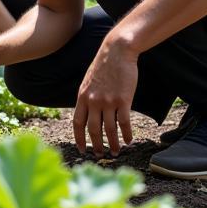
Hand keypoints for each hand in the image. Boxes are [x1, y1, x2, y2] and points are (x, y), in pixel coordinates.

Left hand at [72, 39, 138, 156]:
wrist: (116, 52)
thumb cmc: (103, 66)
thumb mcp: (88, 82)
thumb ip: (86, 98)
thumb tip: (86, 114)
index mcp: (82, 97)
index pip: (77, 123)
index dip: (79, 138)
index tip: (81, 150)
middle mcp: (93, 101)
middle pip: (92, 130)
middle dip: (96, 145)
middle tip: (100, 155)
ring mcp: (108, 101)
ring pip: (109, 129)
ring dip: (113, 143)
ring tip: (116, 152)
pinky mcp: (123, 100)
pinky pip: (124, 123)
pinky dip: (126, 134)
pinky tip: (129, 140)